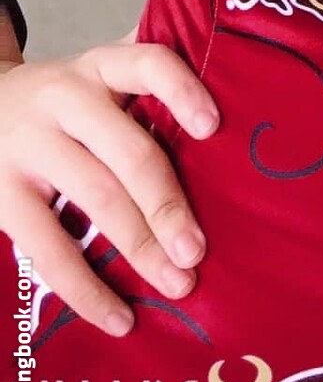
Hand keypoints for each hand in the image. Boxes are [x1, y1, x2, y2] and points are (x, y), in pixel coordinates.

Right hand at [0, 30, 218, 335]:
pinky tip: (119, 317)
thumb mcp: (99, 74)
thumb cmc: (64, 101)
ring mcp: (31, 146)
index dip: (182, 91)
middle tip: (199, 251)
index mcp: (102, 66)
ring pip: (95, 198)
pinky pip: (47, 248)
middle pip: (128, 151)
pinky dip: (86, 288)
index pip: (148, 64)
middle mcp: (67, 98)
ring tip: (179, 283)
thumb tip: (240, 80)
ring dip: (140, 247)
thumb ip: (152, 75)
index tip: (213, 128)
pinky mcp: (3, 195)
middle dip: (168, 204)